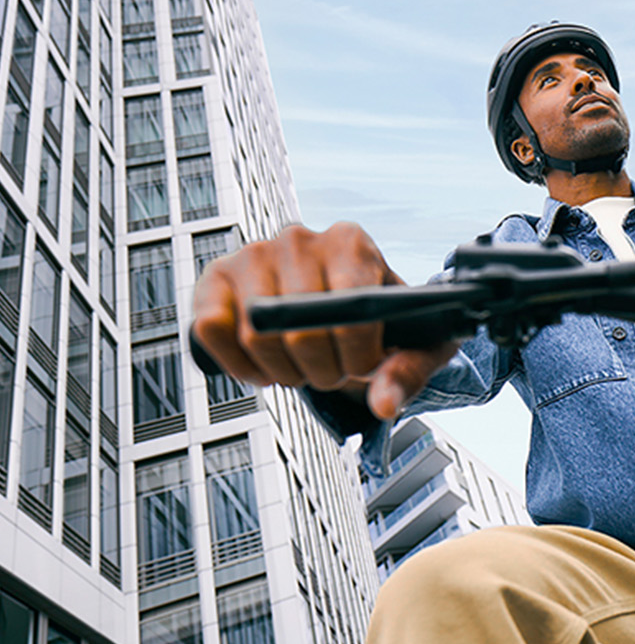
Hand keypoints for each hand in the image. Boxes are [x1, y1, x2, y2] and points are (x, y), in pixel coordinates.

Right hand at [190, 222, 461, 419]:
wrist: (343, 312)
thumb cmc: (384, 324)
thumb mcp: (416, 344)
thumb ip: (407, 372)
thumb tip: (382, 404)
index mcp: (352, 243)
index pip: (350, 312)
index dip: (357, 357)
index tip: (364, 366)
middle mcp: (299, 239)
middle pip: (301, 332)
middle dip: (321, 371)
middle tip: (332, 370)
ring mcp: (252, 254)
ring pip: (256, 335)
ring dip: (283, 371)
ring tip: (303, 366)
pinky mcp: (216, 279)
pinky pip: (210, 329)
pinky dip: (238, 364)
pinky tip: (265, 366)